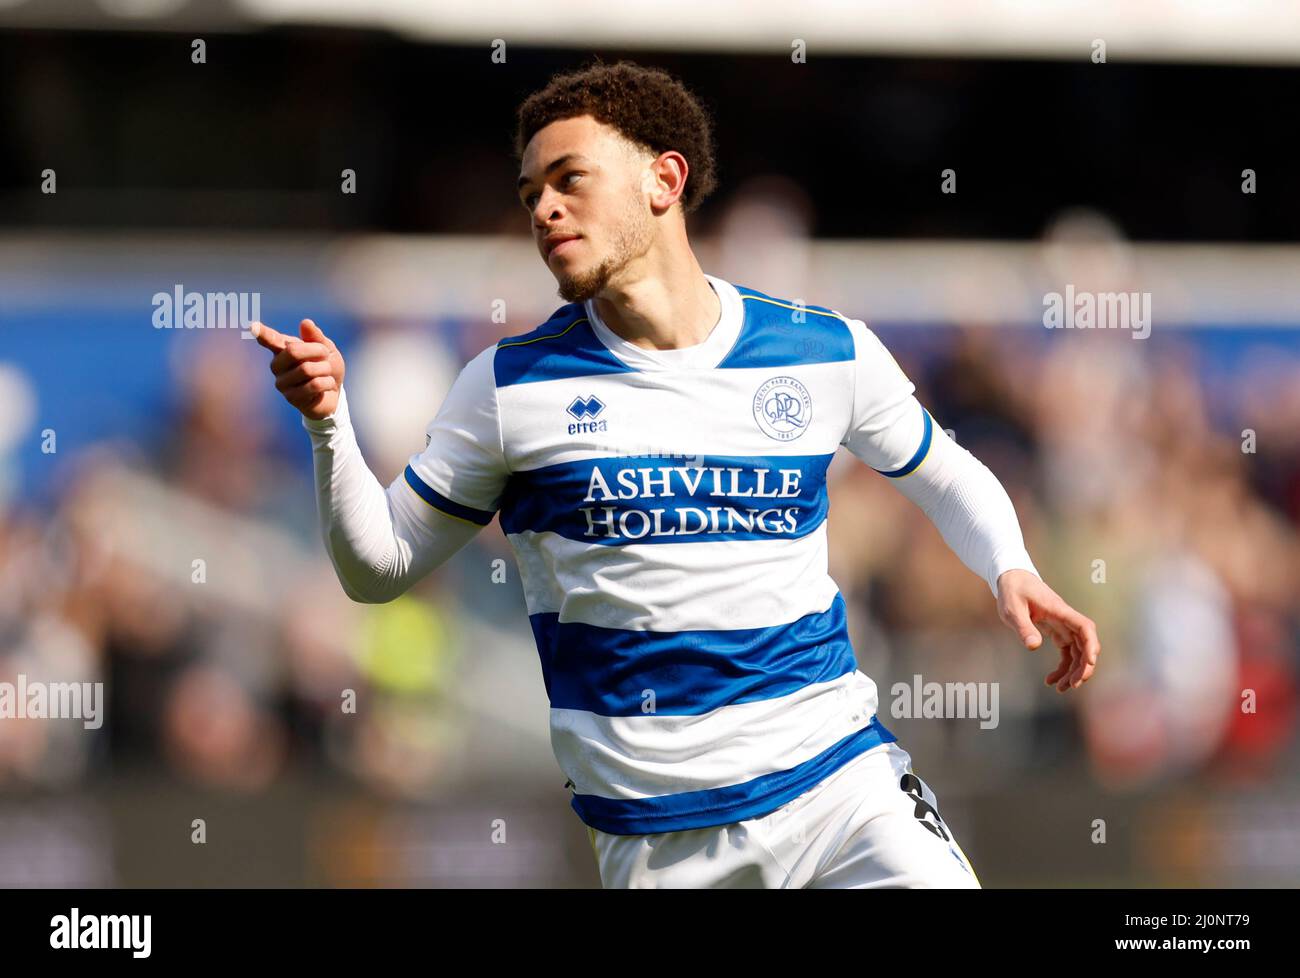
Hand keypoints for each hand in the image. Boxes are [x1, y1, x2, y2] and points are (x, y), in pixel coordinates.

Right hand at [252, 319, 344, 420]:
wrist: (335, 394)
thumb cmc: (327, 368)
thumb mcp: (327, 350)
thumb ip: (316, 337)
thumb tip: (305, 322)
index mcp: (283, 350)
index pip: (270, 339)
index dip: (262, 333)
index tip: (253, 326)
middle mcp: (277, 365)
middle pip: (293, 352)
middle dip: (317, 351)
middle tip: (326, 355)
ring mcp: (282, 383)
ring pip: (307, 369)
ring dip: (325, 369)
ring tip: (327, 373)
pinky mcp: (291, 398)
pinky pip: (315, 385)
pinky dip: (328, 382)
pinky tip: (327, 385)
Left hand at [995, 569, 1099, 692]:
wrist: (1011, 578)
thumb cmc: (1012, 591)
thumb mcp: (1012, 609)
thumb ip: (1023, 627)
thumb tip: (1034, 646)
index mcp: (1059, 610)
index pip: (1084, 627)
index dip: (1091, 645)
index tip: (1090, 662)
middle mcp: (1065, 618)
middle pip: (1085, 644)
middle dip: (1083, 666)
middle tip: (1073, 685)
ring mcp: (1062, 625)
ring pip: (1077, 651)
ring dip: (1073, 671)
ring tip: (1061, 688)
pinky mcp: (1055, 630)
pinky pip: (1066, 651)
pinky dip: (1062, 666)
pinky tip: (1051, 680)